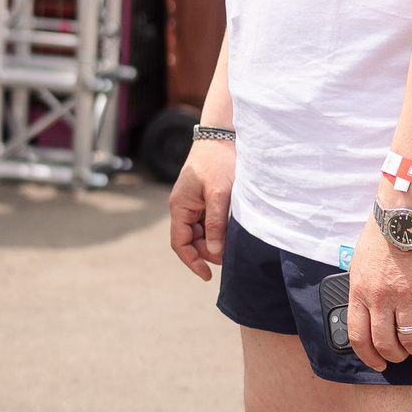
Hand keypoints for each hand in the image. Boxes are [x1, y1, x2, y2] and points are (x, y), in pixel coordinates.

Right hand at [169, 138, 233, 281]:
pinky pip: (206, 221)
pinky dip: (217, 230)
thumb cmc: (218, 161)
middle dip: (207, 252)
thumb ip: (216, 223)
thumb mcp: (219, 194)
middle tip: (228, 257)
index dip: (192, 262)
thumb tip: (213, 250)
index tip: (208, 275)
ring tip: (231, 245)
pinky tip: (230, 232)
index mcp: (180, 206)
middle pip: (190, 240)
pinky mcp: (203, 198)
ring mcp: (192, 202)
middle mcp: (182, 206)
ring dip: (213, 241)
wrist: (222, 136)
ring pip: (199, 232)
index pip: (180, 243)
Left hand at [347, 212, 411, 371]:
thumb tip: (365, 304)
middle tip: (402, 355)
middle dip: (394, 355)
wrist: (406, 214)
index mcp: (360, 291)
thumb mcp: (359, 261)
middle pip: (385, 343)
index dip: (368, 355)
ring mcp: (407, 297)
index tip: (377, 362)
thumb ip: (362, 286)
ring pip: (411, 339)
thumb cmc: (383, 232)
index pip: (358, 336)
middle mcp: (381, 299)